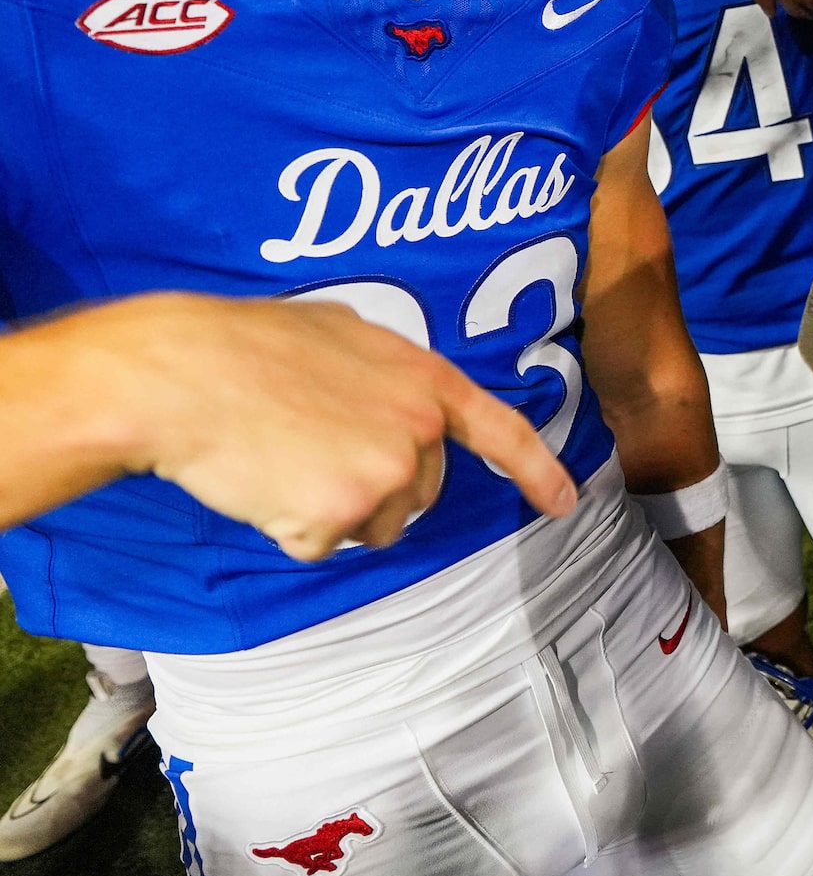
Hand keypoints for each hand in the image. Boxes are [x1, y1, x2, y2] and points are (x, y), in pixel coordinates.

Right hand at [115, 293, 575, 559]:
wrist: (184, 373)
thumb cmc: (248, 346)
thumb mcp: (342, 332)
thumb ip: (387, 371)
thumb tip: (395, 394)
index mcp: (426, 379)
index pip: (499, 430)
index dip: (535, 470)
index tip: (565, 503)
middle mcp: (421, 427)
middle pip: (418, 493)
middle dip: (371, 486)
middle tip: (306, 445)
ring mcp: (387, 470)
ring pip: (373, 525)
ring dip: (331, 510)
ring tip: (282, 457)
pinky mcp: (343, 511)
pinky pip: (321, 543)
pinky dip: (289, 527)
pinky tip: (264, 481)